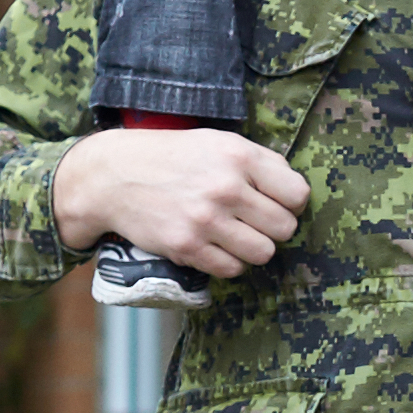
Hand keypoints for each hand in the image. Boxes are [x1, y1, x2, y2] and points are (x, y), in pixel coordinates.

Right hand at [55, 125, 310, 279]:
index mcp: (239, 156)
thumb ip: (261, 162)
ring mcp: (206, 220)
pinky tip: (214, 245)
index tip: (276, 203)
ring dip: (253, 248)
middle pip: (285, 228)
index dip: (291, 203)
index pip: (297, 195)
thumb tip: (297, 193)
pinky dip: (228, 261)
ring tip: (234, 234)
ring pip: (264, 253)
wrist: (114, 176)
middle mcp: (226, 188)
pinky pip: (233, 269)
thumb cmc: (173, 158)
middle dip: (273, 228)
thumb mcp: (218, 142)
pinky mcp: (188, 247)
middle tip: (252, 221)